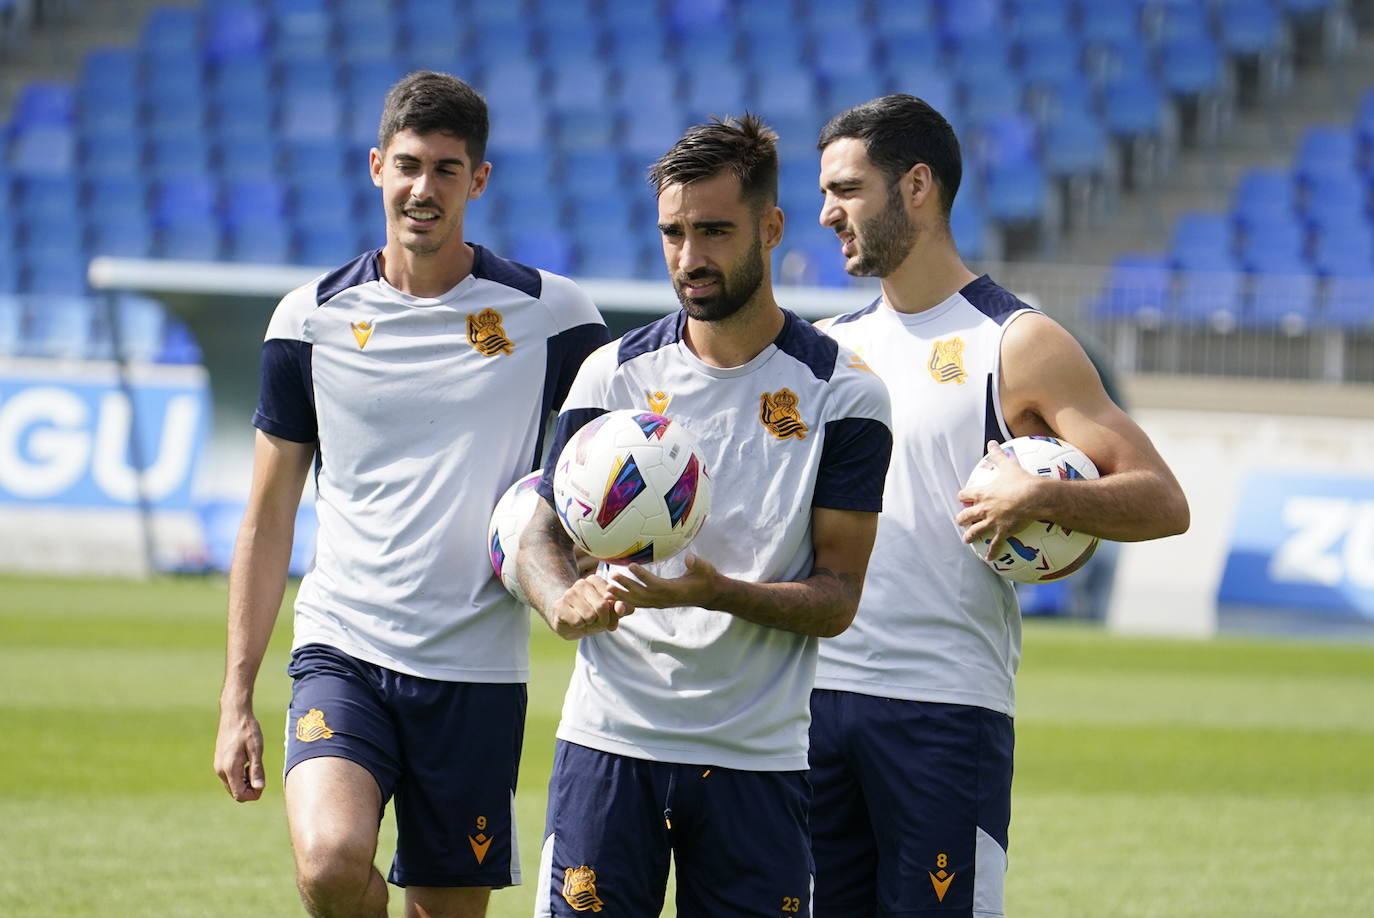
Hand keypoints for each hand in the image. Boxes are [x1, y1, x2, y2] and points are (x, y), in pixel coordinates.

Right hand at [214, 707, 265, 801]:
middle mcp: (220, 770)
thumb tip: (259, 788)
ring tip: (253, 764)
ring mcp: (218, 766)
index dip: (253, 795)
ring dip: (245, 782)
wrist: (234, 714)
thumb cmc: (247, 729)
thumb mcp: (256, 749)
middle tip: (259, 771)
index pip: (239, 795)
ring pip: (232, 785)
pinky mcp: (220, 762)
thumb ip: (257, 770)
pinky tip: (247, 762)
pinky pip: (230, 777)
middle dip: (250, 788)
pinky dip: (240, 775)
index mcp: (229, 768)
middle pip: (235, 792)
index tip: (263, 783)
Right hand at [549, 573, 634, 639]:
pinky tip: (575, 621)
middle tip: (596, 621)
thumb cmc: (592, 614)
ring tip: (585, 620)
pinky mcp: (559, 606)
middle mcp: (581, 583)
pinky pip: (578, 621)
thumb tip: (623, 608)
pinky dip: (579, 626)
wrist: (566, 620)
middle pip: (602, 606)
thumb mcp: (610, 612)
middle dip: (602, 620)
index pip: (612, 598)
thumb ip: (621, 608)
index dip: (613, 612)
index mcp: (595, 580)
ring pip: (590, 615)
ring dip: (590, 624)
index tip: (608, 615)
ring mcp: (568, 594)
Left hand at [608, 554, 720, 609]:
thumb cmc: (707, 579)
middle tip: (612, 577)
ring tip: (607, 591)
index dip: (643, 576)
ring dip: (622, 596)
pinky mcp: (659, 604)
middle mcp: (665, 599)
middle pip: (642, 595)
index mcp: (674, 590)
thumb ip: (697, 564)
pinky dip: (627, 601)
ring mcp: (661, 603)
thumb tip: (690, 558)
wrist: (710, 595)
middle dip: (626, 587)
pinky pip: (640, 604)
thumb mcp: (705, 569)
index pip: (655, 583)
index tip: (631, 566)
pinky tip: (616, 598)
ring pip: (638, 602)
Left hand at [955, 440, 1039, 557]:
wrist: (1034, 497)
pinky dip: (992, 552)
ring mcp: (992, 521)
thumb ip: (998, 455)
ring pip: (975, 531)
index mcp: (983, 493)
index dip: (963, 496)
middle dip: (962, 518)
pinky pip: (995, 545)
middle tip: (960, 520)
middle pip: (965, 515)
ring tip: (966, 540)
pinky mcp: (1003, 531)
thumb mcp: (1008, 465)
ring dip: (970, 536)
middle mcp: (984, 509)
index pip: (966, 494)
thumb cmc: (1021, 480)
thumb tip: (992, 442)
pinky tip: (989, 558)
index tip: (962, 497)